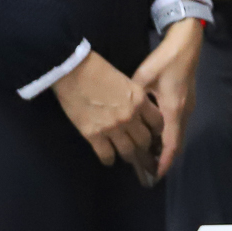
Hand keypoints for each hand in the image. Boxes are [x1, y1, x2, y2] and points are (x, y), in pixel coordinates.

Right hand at [54, 50, 162, 173]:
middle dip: (145, 148)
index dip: (157, 132)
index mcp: (139, 100)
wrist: (73, 70)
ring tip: (128, 158)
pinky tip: (109, 160)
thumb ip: (134, 97)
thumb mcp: (125, 80)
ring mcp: (112, 127)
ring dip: (129, 157)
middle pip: (145, 141)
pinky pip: (106, 155)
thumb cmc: (97, 69)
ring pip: (128, 151)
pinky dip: (109, 160)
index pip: (157, 122)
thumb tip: (136, 110)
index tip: (154, 136)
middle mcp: (130, 116)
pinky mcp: (94, 135)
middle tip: (144, 153)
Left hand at [131, 18, 207, 183]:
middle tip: (147, 169)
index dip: (164, 161)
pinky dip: (168, 136)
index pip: (171, 144)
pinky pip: (178, 125)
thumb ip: (132, 97)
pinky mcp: (186, 102)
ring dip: (166, 147)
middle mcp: (183, 112)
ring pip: (177, 135)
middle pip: (176, 143)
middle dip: (164, 158)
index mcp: (173, 109)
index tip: (155, 174)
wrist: (186, 45)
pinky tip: (154, 135)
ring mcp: (187, 107)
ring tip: (148, 155)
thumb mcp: (143, 78)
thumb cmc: (165, 60)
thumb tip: (118, 110)